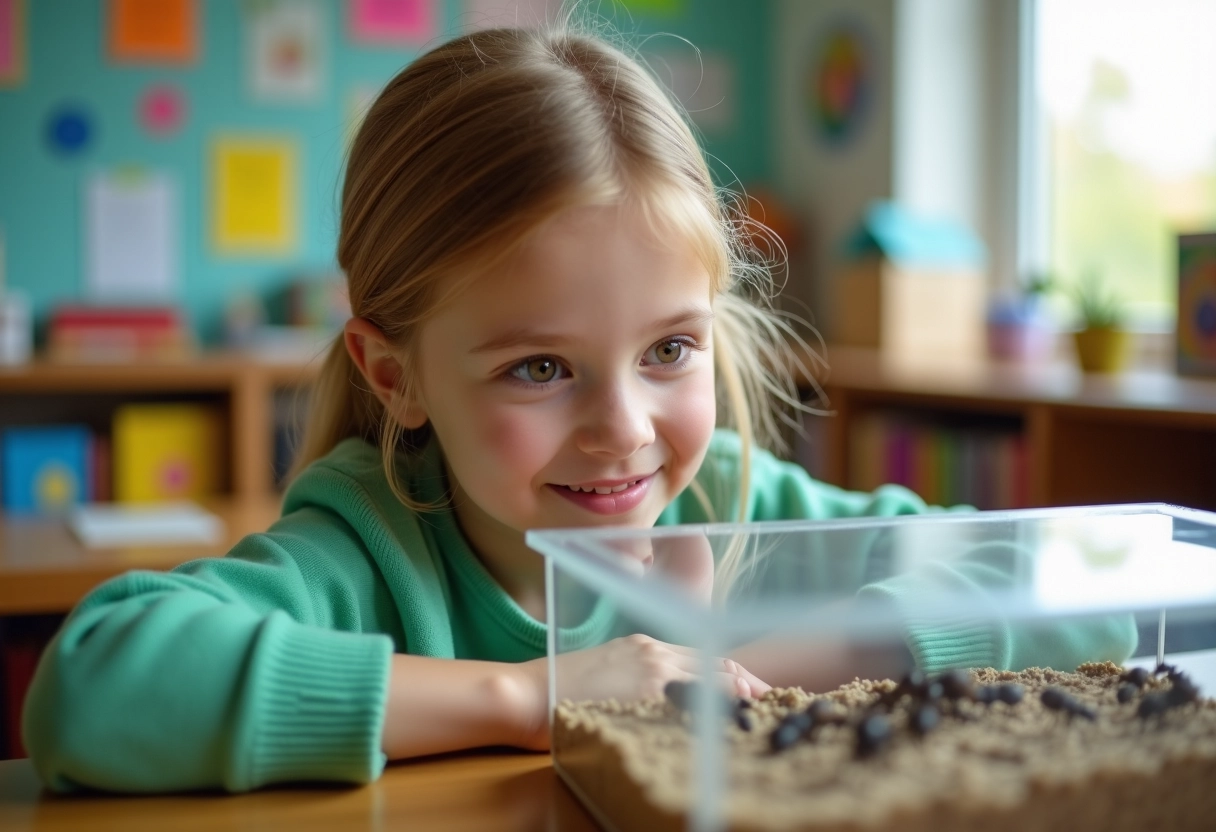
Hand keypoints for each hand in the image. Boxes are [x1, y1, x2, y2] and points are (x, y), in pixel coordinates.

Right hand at [507, 634, 770, 750]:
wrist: (525, 694)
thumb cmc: (558, 689)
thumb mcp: (607, 671)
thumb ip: (641, 676)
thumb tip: (672, 696)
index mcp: (646, 645)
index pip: (706, 655)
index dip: (736, 674)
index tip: (754, 690)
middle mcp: (654, 653)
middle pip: (717, 666)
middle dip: (746, 686)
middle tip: (768, 704)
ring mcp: (652, 673)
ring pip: (711, 683)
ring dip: (737, 699)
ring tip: (758, 715)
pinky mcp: (645, 695)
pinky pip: (692, 704)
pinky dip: (715, 713)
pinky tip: (730, 726)